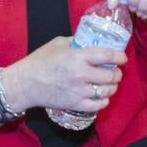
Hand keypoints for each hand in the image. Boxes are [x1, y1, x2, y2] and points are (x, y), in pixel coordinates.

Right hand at [4, 36, 126, 114]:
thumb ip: (77, 42)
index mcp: (77, 57)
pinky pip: (97, 105)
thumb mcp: (58, 43)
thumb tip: (92, 40)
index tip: (122, 57)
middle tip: (115, 71)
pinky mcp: (74, 105)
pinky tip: (102, 96)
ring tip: (110, 83)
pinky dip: (103, 101)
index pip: (107, 56)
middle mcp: (80, 75)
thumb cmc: (40, 61)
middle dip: (117, 73)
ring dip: (112, 87)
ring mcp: (78, 92)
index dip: (119, 56)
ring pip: (106, 91)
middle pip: (110, 76)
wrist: (24, 84)